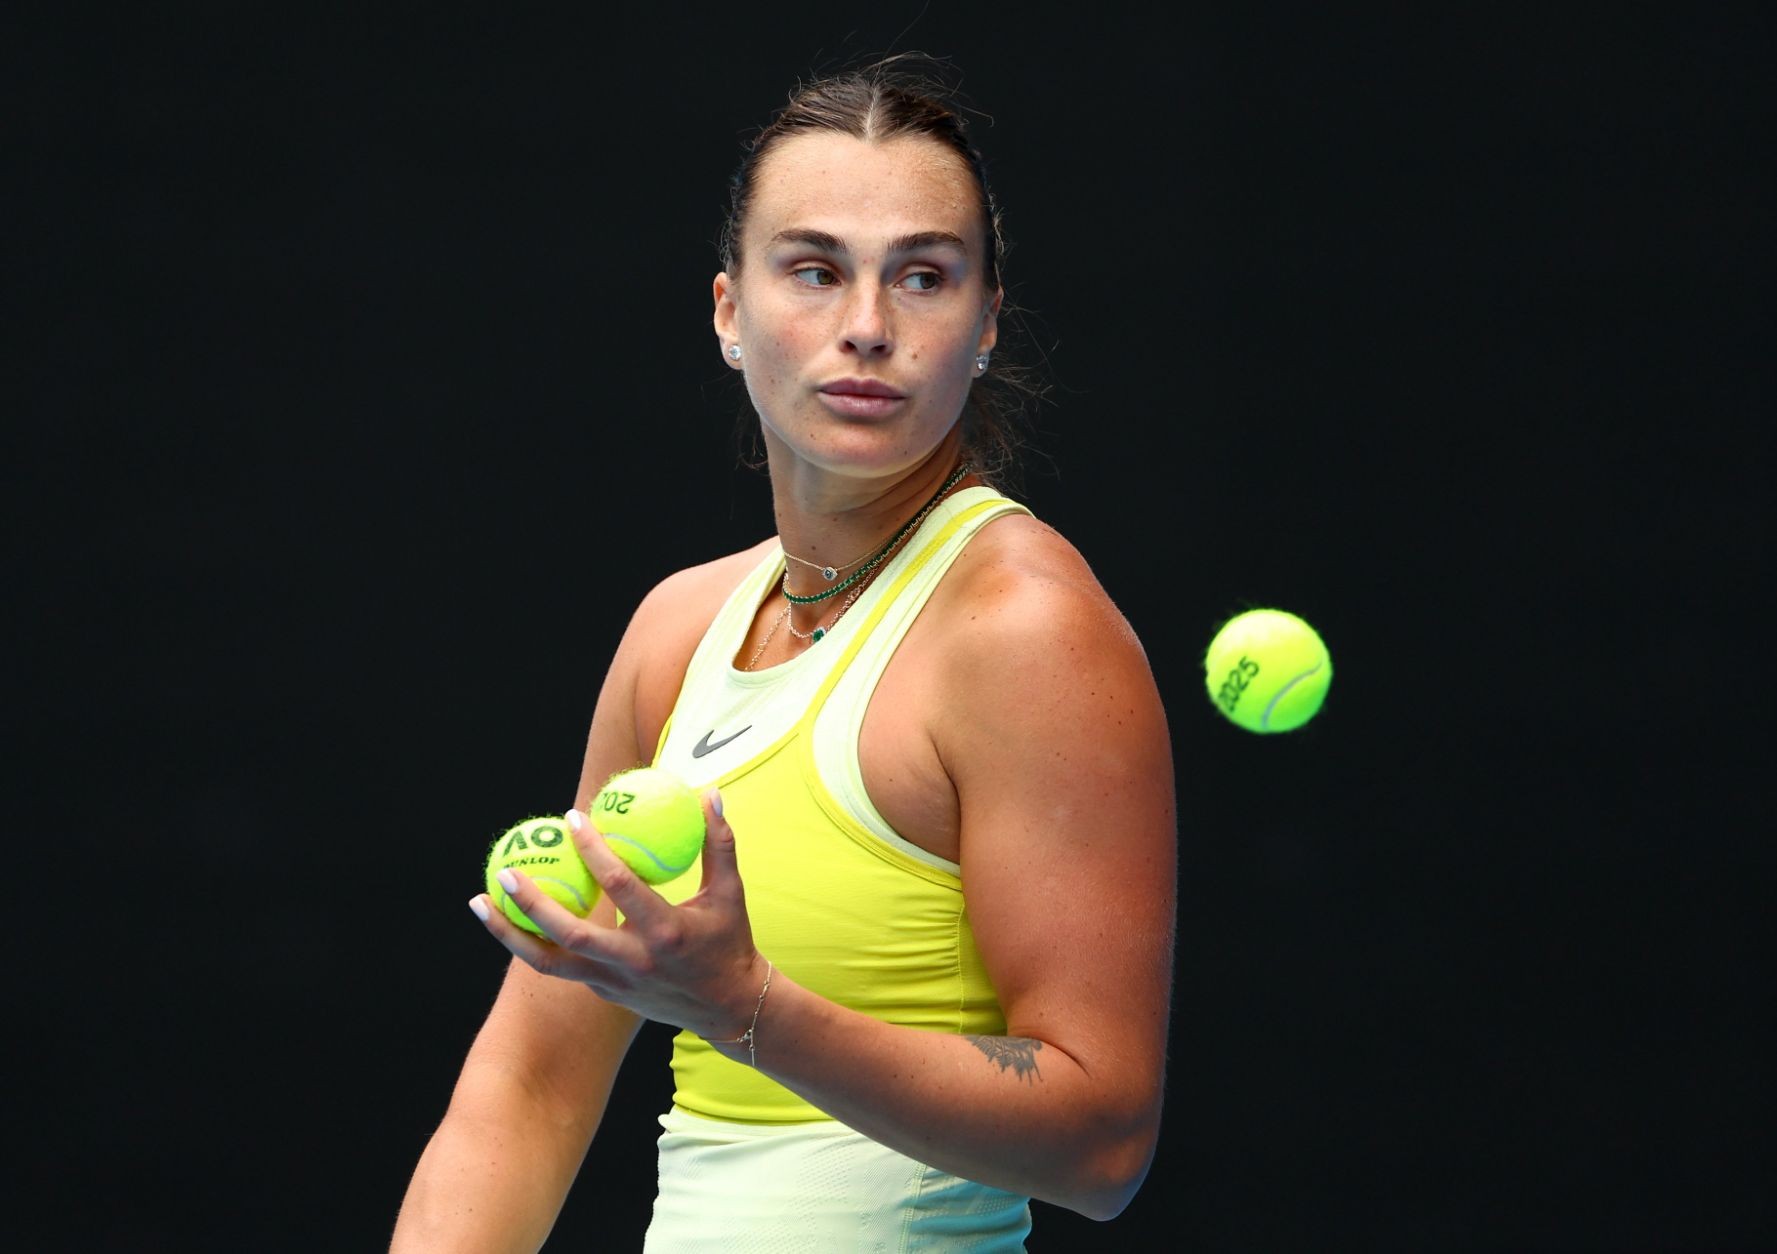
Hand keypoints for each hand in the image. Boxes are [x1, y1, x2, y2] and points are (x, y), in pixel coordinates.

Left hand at [471, 789, 766, 1040]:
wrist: (728, 1009)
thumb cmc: (730, 941)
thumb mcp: (729, 891)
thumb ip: (718, 841)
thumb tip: (707, 792)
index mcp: (664, 931)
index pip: (619, 884)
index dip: (593, 849)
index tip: (572, 818)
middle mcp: (633, 961)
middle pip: (568, 933)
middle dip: (530, 902)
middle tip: (504, 870)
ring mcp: (614, 982)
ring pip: (547, 961)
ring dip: (509, 933)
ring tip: (479, 902)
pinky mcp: (603, 993)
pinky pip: (562, 965)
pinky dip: (534, 942)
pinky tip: (514, 917)